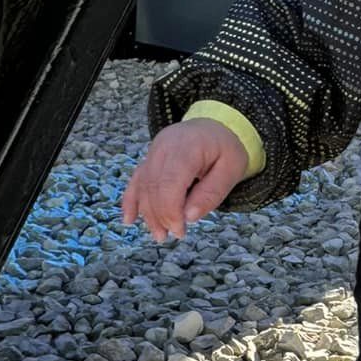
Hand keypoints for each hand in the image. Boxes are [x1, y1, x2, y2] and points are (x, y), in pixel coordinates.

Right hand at [120, 118, 250, 243]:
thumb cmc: (226, 148)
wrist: (216, 125)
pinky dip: (131, 200)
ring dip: (147, 213)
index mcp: (186, 147)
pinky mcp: (149, 158)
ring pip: (143, 186)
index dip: (170, 211)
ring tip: (159, 235)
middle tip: (172, 235)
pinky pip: (136, 180)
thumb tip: (189, 217)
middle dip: (160, 216)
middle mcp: (164, 147)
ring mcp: (153, 151)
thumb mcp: (231, 170)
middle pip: (153, 187)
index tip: (180, 231)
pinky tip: (129, 219)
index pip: (169, 184)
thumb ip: (210, 194)